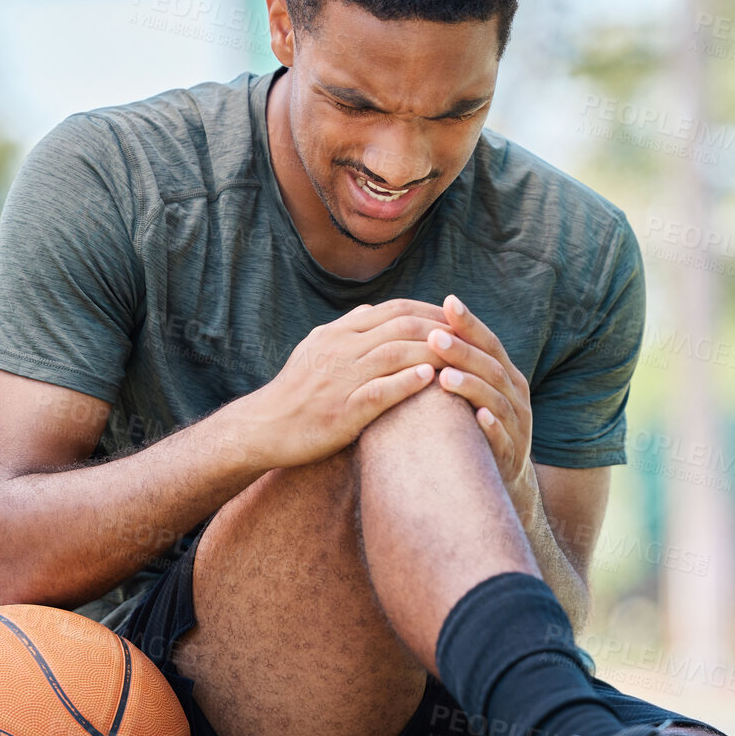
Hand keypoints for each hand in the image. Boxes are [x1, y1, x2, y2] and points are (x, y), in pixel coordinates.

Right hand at [242, 299, 452, 468]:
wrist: (263, 427)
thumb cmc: (296, 391)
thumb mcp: (316, 349)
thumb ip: (346, 329)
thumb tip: (370, 308)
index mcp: (340, 332)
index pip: (395, 309)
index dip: (431, 312)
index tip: (458, 319)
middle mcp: (342, 349)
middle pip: (402, 326)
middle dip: (441, 329)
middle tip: (471, 337)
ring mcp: (341, 378)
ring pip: (395, 354)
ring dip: (433, 353)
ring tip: (462, 357)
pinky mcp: (342, 410)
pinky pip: (379, 391)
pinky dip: (406, 383)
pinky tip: (431, 381)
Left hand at [427, 295, 535, 513]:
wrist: (502, 479)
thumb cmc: (475, 426)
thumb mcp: (473, 390)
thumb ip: (457, 362)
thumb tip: (420, 324)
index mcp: (505, 374)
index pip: (488, 342)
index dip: (470, 323)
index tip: (448, 301)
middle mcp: (515, 394)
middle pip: (491, 367)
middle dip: (463, 351)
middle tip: (435, 337)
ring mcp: (517, 424)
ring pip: (496, 400)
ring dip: (472, 386)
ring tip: (445, 377)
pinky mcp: (511, 454)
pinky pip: (503, 438)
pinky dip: (492, 427)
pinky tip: (478, 417)